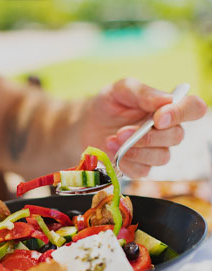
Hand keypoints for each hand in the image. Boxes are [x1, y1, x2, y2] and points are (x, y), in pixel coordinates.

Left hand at [81, 78, 206, 176]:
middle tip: (121, 132)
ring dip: (136, 150)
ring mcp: (154, 150)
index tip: (159, 117)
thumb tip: (165, 101)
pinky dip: (127, 163)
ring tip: (112, 140)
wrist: (87, 124)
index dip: (182, 114)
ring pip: (161, 157)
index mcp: (167, 107)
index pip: (193, 108)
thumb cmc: (108, 104)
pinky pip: (143, 171)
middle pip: (176, 136)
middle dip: (148, 136)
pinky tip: (113, 152)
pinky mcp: (140, 166)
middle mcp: (166, 130)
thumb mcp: (120, 90)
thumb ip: (142, 93)